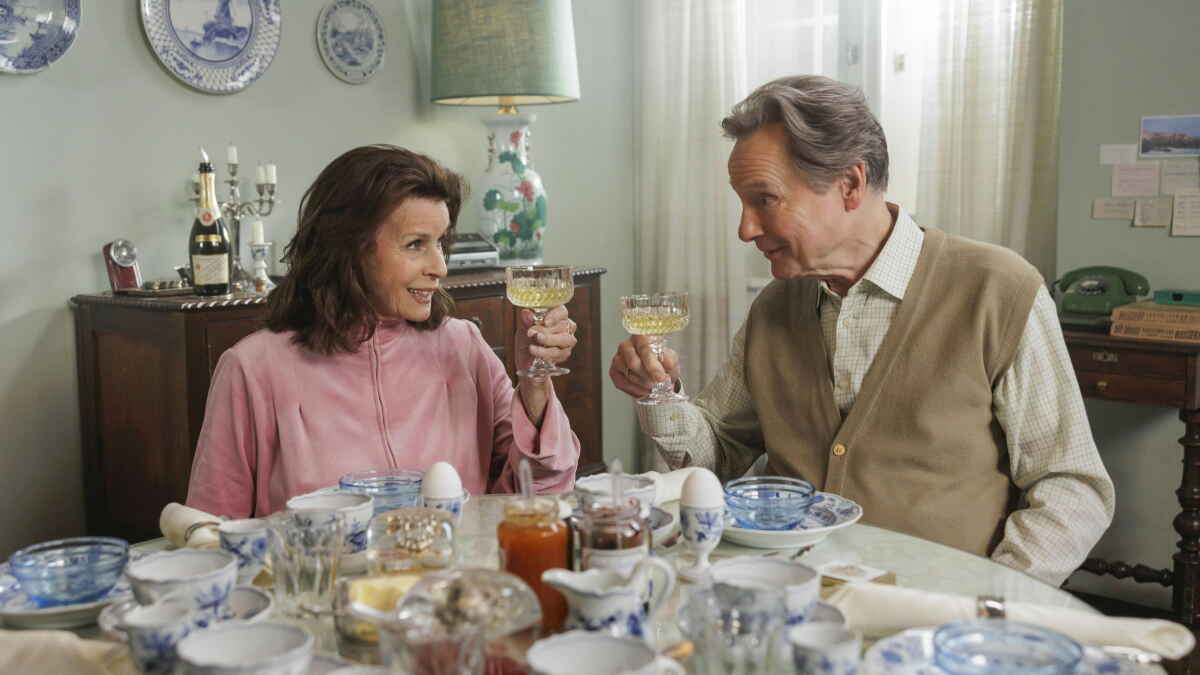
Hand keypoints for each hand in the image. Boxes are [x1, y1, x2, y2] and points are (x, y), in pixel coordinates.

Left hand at [515, 305, 575, 425]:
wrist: (526, 374)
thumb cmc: (524, 351)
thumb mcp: (520, 333)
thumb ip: (525, 322)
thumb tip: (526, 312)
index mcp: (553, 321)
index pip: (562, 309)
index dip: (555, 312)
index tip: (543, 318)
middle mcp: (563, 332)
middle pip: (566, 326)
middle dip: (548, 331)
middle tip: (533, 334)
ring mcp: (565, 346)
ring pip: (567, 341)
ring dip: (549, 343)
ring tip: (532, 345)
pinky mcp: (562, 359)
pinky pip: (561, 355)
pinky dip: (547, 355)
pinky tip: (535, 355)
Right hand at [609, 335, 679, 397]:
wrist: (654, 369)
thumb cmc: (660, 361)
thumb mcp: (670, 359)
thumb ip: (670, 360)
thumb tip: (667, 363)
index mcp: (641, 337)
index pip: (644, 349)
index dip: (653, 365)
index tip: (661, 378)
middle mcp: (626, 346)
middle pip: (633, 363)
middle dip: (648, 377)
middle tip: (658, 384)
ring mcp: (618, 358)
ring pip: (628, 375)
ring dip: (643, 385)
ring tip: (653, 388)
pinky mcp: (614, 371)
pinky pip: (622, 383)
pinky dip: (635, 390)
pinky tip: (644, 390)